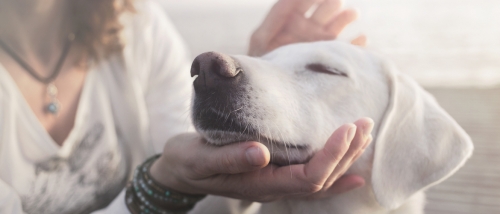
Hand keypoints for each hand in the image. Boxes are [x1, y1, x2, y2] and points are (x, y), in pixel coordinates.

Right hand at [149, 118, 373, 201]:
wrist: (180, 170)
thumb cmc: (188, 162)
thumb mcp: (200, 159)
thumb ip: (229, 158)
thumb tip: (261, 153)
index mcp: (260, 184)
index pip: (307, 177)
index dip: (331, 156)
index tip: (347, 129)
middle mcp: (273, 187)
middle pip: (321, 179)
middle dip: (346, 153)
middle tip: (363, 123)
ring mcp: (275, 182)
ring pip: (320, 179)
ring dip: (345, 158)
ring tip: (364, 134)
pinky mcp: (274, 173)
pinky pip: (311, 179)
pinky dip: (335, 173)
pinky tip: (354, 171)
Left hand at [249, 0, 365, 56]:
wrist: (270, 91)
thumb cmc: (262, 64)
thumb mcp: (261, 39)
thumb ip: (275, 17)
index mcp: (292, 21)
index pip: (304, 2)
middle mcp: (309, 29)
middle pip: (324, 10)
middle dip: (330, 4)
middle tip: (335, 3)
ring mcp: (321, 43)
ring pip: (338, 24)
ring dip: (346, 17)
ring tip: (352, 14)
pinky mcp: (331, 59)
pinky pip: (348, 49)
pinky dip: (357, 44)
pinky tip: (361, 38)